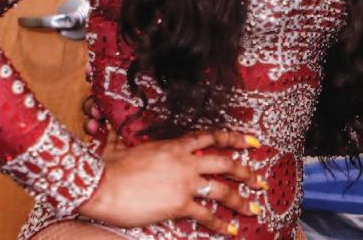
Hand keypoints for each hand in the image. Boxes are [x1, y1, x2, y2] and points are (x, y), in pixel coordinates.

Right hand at [77, 127, 266, 233]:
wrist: (101, 185)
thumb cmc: (108, 166)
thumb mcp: (122, 146)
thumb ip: (126, 140)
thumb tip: (112, 132)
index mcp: (175, 145)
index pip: (212, 137)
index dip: (235, 138)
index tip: (252, 142)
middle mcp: (186, 161)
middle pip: (226, 163)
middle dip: (247, 172)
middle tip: (261, 179)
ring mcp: (184, 182)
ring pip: (223, 189)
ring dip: (241, 200)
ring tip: (254, 209)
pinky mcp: (179, 204)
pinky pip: (206, 214)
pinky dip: (221, 223)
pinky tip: (231, 230)